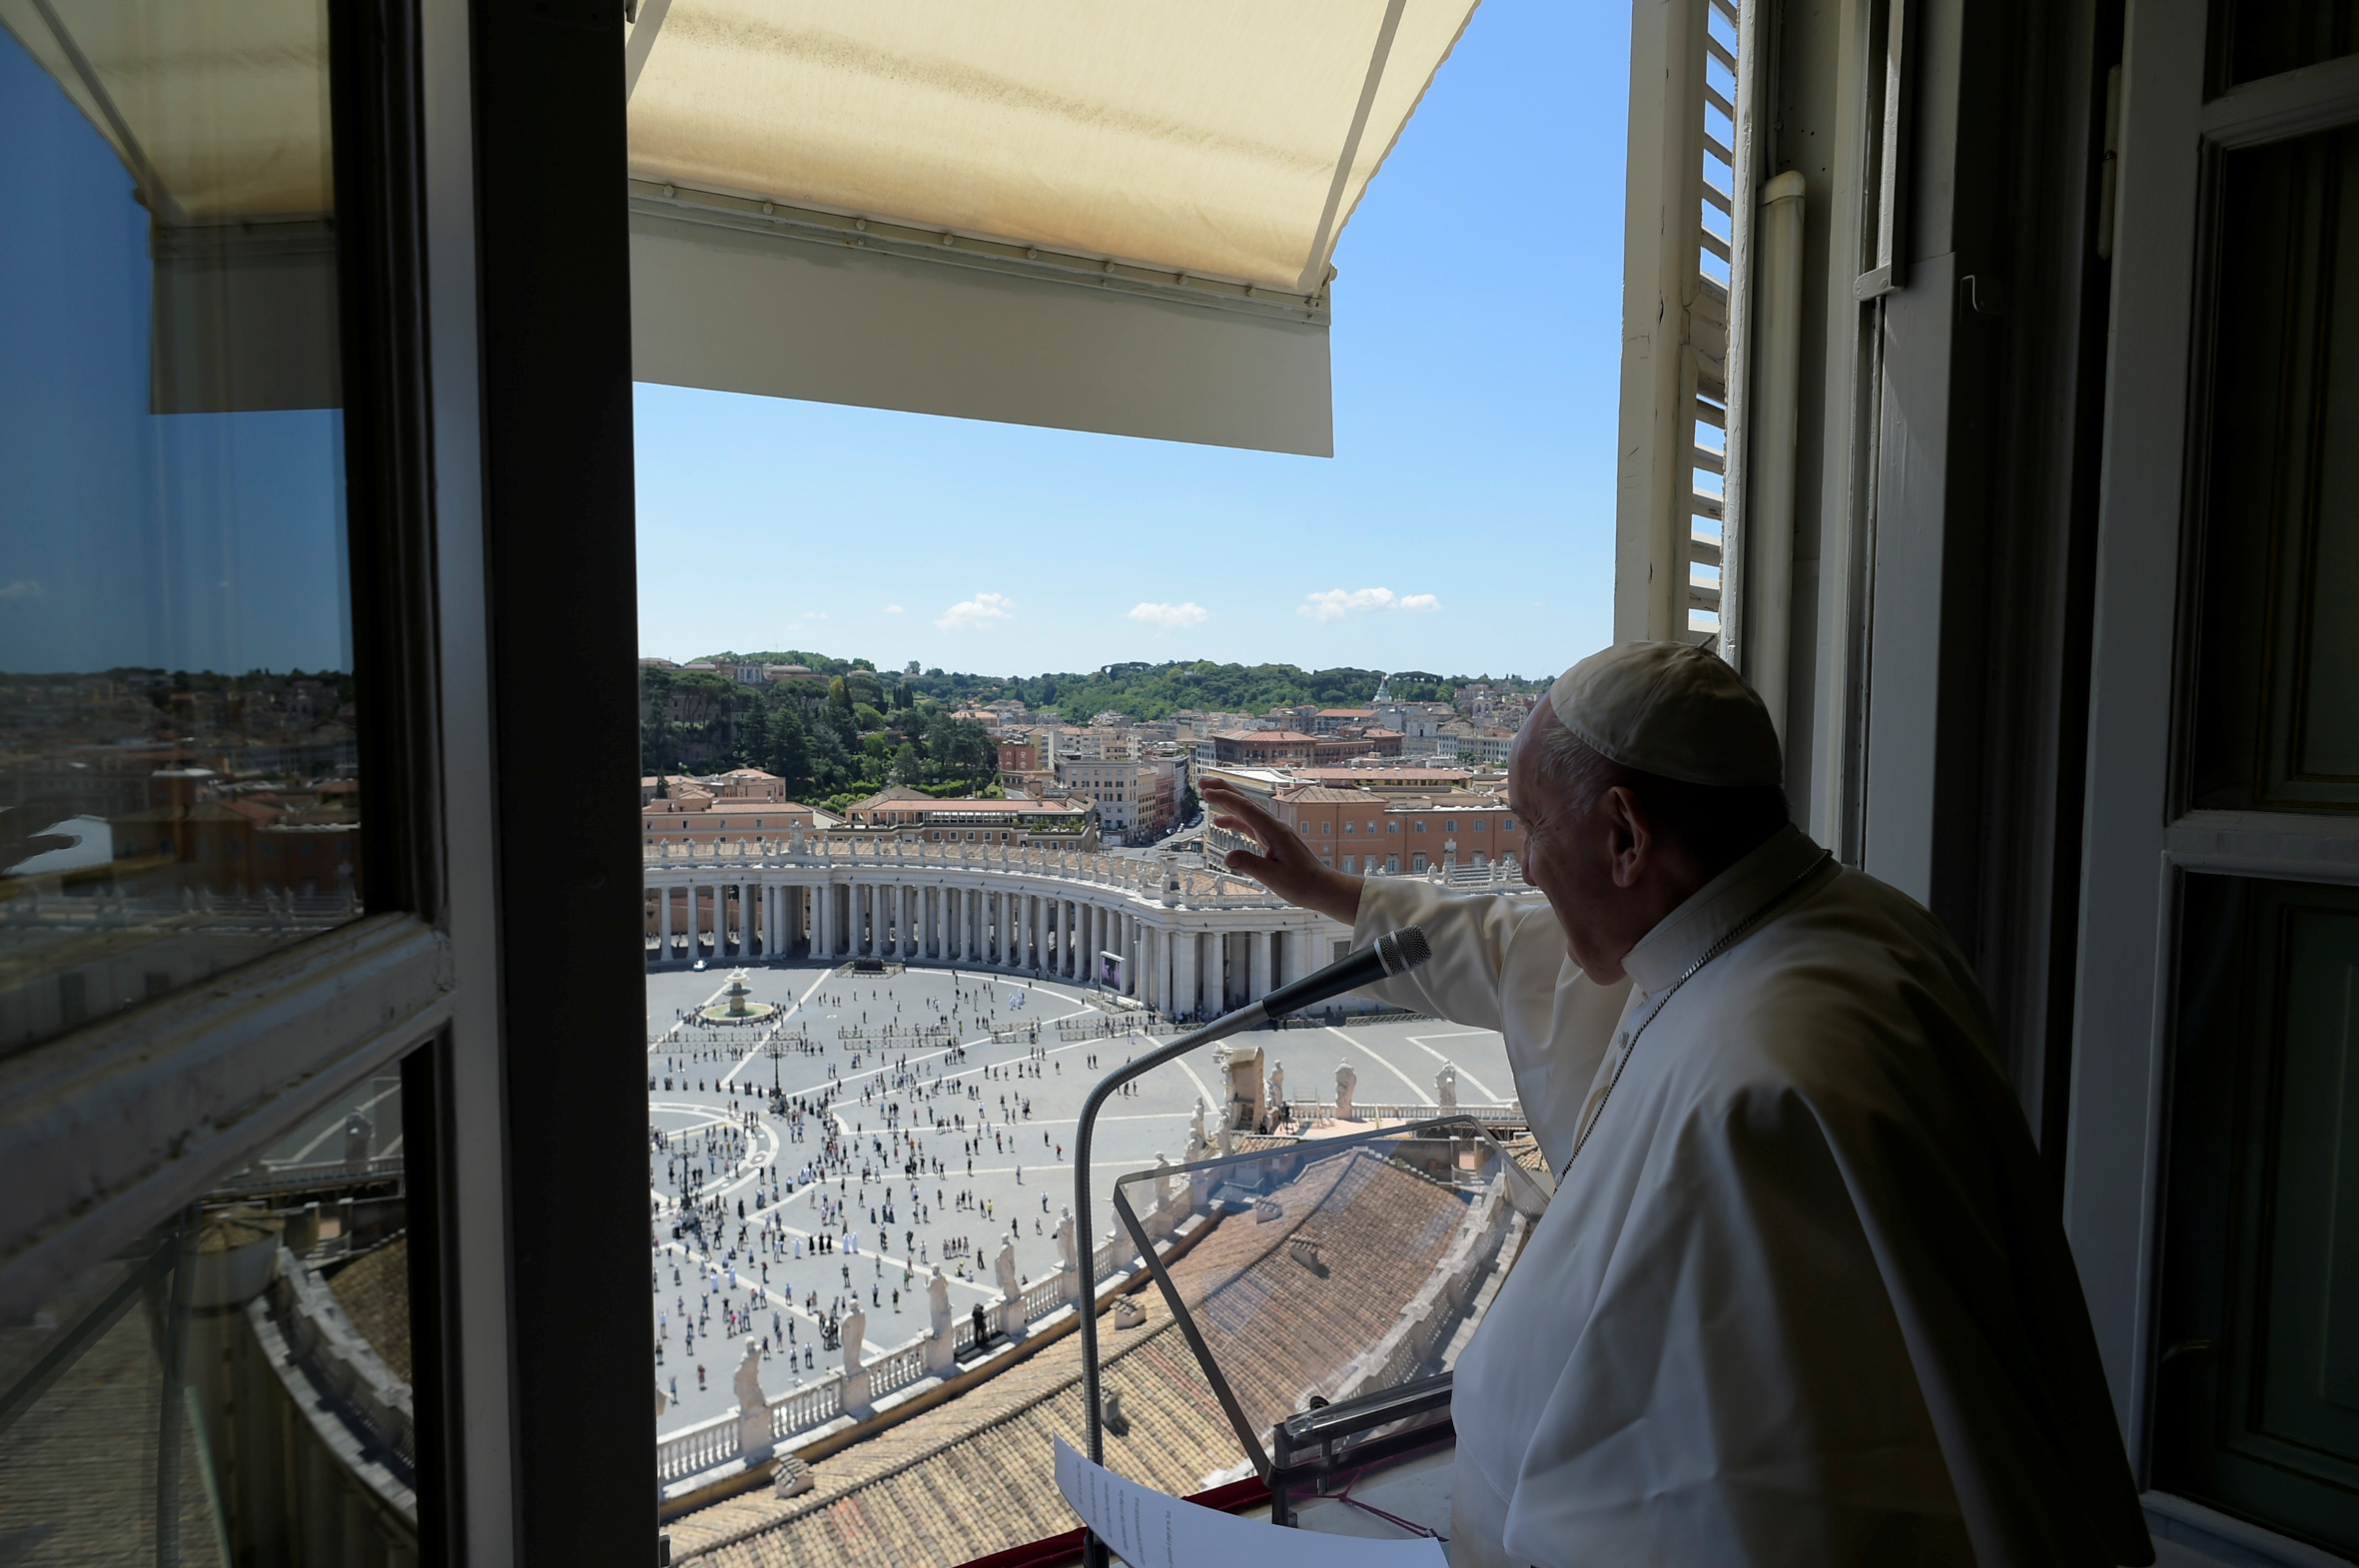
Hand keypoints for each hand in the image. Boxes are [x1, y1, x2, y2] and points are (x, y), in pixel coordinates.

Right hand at [1200, 779, 1362, 925]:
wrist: (1323, 887)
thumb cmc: (1303, 884)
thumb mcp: (1275, 878)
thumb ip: (1251, 865)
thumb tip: (1227, 857)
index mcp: (1275, 831)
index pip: (1246, 809)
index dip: (1225, 799)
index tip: (1205, 792)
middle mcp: (1274, 827)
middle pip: (1246, 802)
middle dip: (1224, 790)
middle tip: (1202, 781)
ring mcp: (1274, 832)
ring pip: (1247, 811)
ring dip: (1227, 801)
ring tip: (1207, 794)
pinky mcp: (1272, 840)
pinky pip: (1250, 825)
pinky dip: (1234, 820)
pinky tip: (1220, 821)